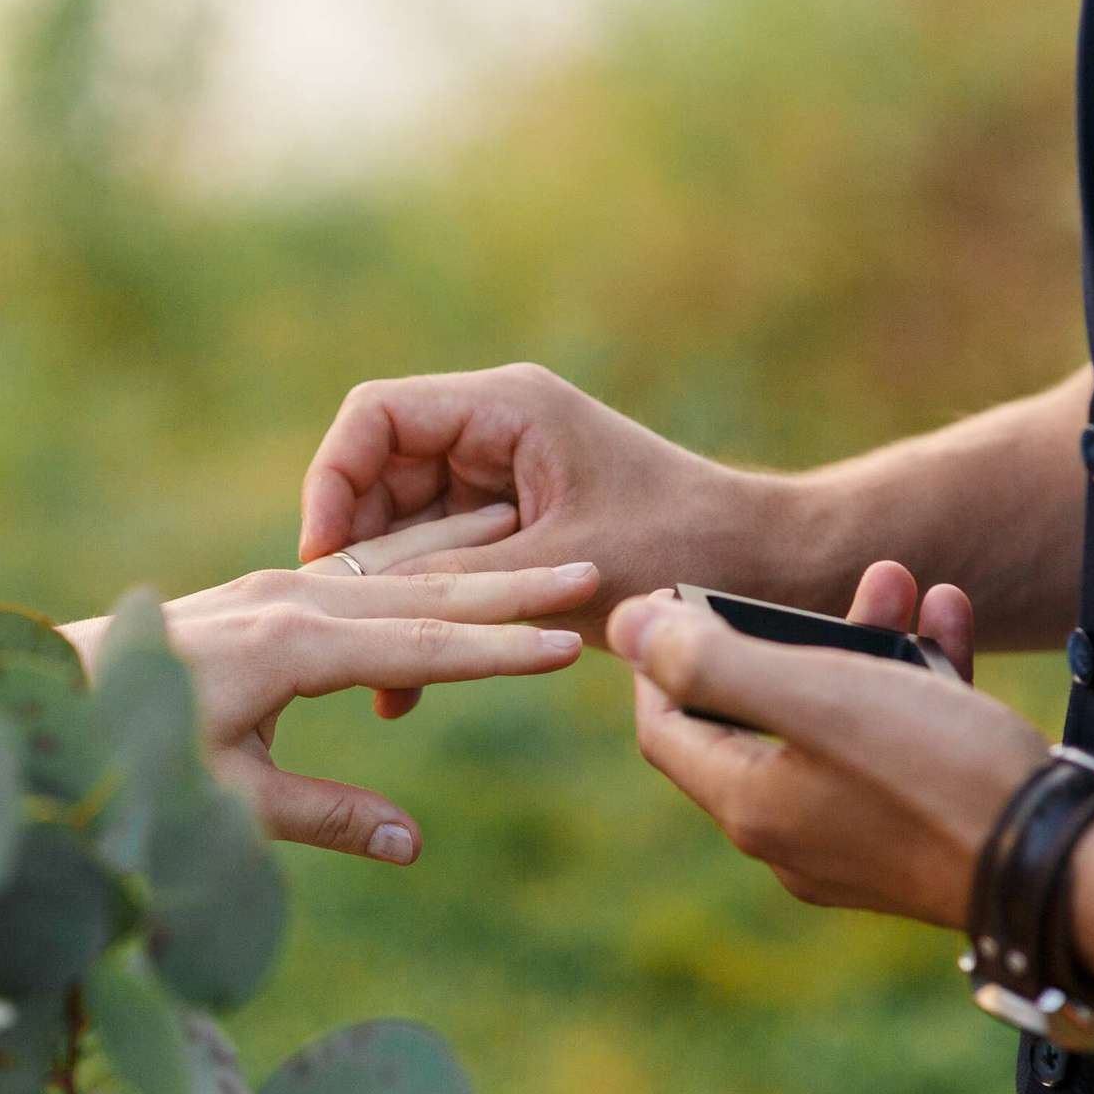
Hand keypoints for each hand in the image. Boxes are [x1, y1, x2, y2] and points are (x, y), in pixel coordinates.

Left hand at [67, 509, 599, 864]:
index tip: (567, 646)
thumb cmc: (130, 753)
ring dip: (478, 559)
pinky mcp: (272, 588)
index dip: (495, 652)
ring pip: (401, 570)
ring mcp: (281, 585)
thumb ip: (320, 816)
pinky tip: (467, 545)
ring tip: (550, 542)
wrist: (55, 691)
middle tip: (593, 570)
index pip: (417, 647)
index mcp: (289, 647)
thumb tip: (413, 843)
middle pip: (425, 591)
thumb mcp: (223, 798)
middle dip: (512, 584)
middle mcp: (292, 600)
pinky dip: (429, 557)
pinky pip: (368, 569)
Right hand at [299, 363, 784, 645]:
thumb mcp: (558, 573)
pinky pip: (443, 559)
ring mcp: (502, 475)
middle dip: (355, 555)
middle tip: (341, 631)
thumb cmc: (683, 550)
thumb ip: (454, 580)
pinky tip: (410, 685)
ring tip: (381, 682)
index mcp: (505, 407)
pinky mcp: (515, 522)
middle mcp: (495, 428)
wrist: (768, 567)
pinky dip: (425, 612)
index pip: (375, 417)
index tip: (324, 559)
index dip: (332, 482)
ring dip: (388, 597)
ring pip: (405, 527)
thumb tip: (355, 603)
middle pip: (378, 474)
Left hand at [608, 561, 1046, 927]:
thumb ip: (706, 658)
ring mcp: (860, 843)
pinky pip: (899, 745)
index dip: (661, 657)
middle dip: (784, 632)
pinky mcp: (926, 835)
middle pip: (756, 716)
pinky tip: (947, 615)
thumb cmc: (932, 774)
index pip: (666, 725)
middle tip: (815, 573)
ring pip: (837, 721)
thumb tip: (623, 625)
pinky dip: (915, 679)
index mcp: (748, 804)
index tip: (684, 594)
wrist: (1071, 867)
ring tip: (898, 577)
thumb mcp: (808, 696)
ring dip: (860, 643)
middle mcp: (792, 835)